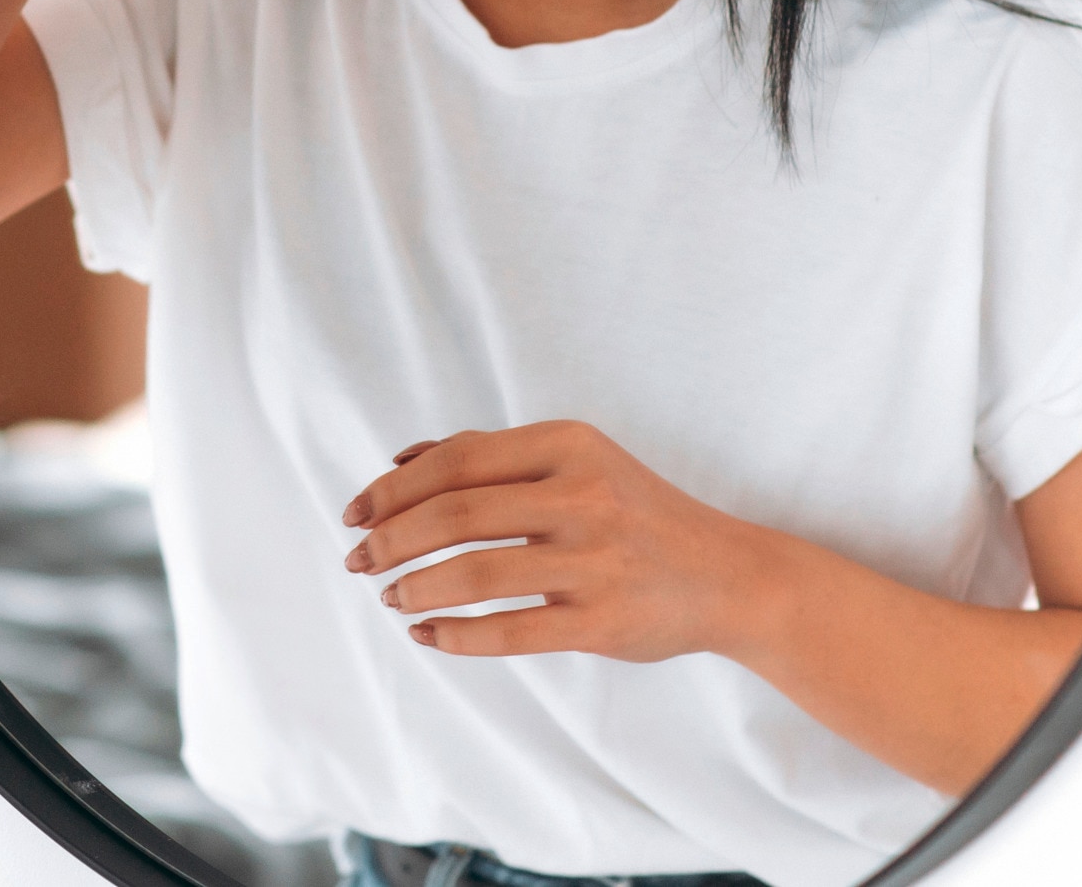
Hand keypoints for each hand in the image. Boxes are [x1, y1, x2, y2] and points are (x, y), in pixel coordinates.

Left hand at [340, 421, 765, 662]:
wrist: (728, 575)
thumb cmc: (631, 512)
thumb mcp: (573, 462)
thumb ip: (490, 456)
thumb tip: (400, 460)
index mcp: (567, 444)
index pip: (455, 460)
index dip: (392, 489)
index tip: (353, 514)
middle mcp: (582, 495)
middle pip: (455, 514)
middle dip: (390, 540)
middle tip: (357, 561)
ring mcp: (596, 561)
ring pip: (475, 574)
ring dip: (416, 587)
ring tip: (390, 596)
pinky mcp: (603, 621)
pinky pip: (510, 632)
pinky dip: (455, 636)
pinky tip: (426, 634)